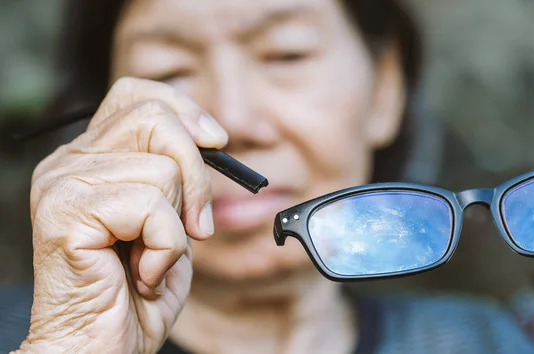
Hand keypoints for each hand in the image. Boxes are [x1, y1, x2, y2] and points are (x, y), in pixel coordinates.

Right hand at [17, 77, 227, 352]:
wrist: (101, 348)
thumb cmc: (137, 293)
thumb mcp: (171, 221)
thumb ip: (179, 176)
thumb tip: (211, 138)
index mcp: (92, 159)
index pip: (138, 95)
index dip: (185, 111)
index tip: (217, 144)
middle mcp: (70, 163)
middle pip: (155, 120)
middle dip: (197, 175)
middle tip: (196, 224)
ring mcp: (63, 185)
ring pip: (162, 169)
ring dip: (177, 227)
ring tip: (153, 259)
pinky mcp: (66, 213)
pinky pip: (151, 207)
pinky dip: (166, 248)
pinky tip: (142, 273)